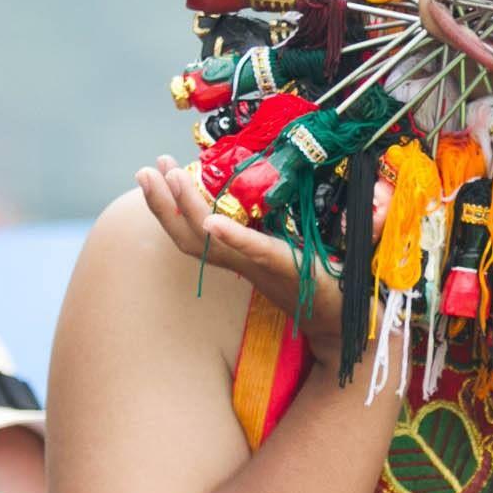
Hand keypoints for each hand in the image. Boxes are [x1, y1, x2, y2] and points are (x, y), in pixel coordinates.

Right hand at [134, 155, 344, 365]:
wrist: (348, 322)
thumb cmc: (326, 283)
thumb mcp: (301, 246)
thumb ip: (290, 219)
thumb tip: (285, 185)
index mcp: (246, 254)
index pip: (199, 230)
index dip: (170, 206)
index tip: (156, 173)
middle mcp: (246, 261)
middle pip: (190, 236)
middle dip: (162, 204)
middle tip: (144, 170)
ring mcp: (263, 265)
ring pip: (211, 241)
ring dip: (186, 207)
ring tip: (171, 175)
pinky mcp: (289, 266)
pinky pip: (257, 250)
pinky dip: (233, 237)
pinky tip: (213, 221)